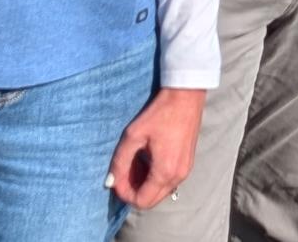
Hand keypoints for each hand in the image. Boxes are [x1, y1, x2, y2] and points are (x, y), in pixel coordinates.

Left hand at [106, 87, 205, 209]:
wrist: (186, 97)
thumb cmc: (159, 114)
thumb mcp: (133, 136)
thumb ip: (120, 161)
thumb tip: (110, 181)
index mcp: (164, 172)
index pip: (141, 200)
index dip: (124, 194)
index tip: (115, 178)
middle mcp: (178, 176)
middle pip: (151, 200)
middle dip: (133, 190)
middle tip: (123, 171)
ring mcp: (185, 171)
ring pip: (160, 191)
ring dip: (144, 184)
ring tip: (133, 163)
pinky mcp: (187, 164)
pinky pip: (168, 181)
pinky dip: (154, 177)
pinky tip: (147, 159)